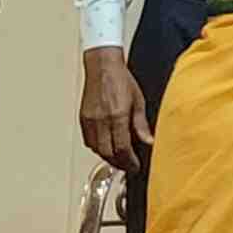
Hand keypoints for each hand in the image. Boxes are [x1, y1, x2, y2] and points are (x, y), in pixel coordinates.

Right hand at [78, 47, 152, 171]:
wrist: (103, 66)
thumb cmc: (121, 79)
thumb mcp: (138, 101)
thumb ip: (141, 125)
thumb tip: (149, 142)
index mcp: (117, 115)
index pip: (122, 149)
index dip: (130, 162)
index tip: (136, 166)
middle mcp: (101, 120)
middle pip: (108, 153)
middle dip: (119, 163)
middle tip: (129, 165)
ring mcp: (90, 120)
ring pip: (97, 149)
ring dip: (108, 157)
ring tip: (119, 158)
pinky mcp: (83, 118)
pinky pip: (89, 140)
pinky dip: (98, 148)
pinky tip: (107, 146)